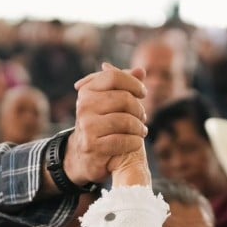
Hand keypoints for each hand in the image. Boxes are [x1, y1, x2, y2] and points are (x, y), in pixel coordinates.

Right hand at [69, 64, 147, 186]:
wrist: (84, 155)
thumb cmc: (102, 123)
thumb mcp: (109, 101)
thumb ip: (124, 84)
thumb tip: (141, 70)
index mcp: (87, 90)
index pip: (114, 77)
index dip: (133, 83)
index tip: (142, 93)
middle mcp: (84, 105)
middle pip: (124, 99)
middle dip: (139, 110)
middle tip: (142, 118)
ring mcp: (86, 126)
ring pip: (126, 121)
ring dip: (139, 128)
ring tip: (141, 131)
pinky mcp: (92, 146)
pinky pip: (123, 140)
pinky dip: (135, 142)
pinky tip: (136, 142)